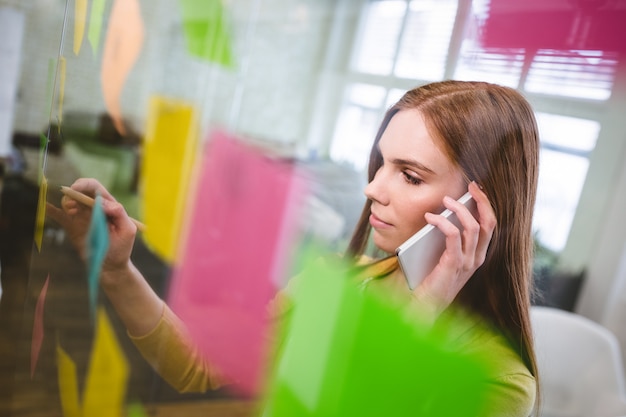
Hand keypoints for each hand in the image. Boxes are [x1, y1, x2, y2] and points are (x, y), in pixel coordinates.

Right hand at [46, 178, 136, 273]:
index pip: (95, 188)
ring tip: (71, 213)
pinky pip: (59, 216)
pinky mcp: (72, 226)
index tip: (76, 189)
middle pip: (79, 192)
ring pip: (69, 202)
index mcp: (108, 204)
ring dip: (66, 203)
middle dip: (73, 193)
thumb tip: (104, 202)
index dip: (84, 184)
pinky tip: (46, 206)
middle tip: (71, 205)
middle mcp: (93, 208)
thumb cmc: (122, 246)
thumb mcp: (127, 230)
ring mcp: (81, 216)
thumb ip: (120, 214)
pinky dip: (51, 210)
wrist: (110, 264)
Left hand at [410, 181, 495, 319]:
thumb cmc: (430, 279)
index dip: (486, 205)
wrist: (423, 306)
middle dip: (482, 201)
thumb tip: (442, 212)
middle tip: (471, 186)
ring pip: (473, 227)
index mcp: (477, 255)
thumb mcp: (443, 255)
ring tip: (446, 200)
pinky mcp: (453, 265)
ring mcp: (467, 263)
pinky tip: (430, 217)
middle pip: (488, 223)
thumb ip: (447, 238)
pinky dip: (442, 223)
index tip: (477, 188)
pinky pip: (453, 236)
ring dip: (459, 209)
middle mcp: (477, 258)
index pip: (490, 225)